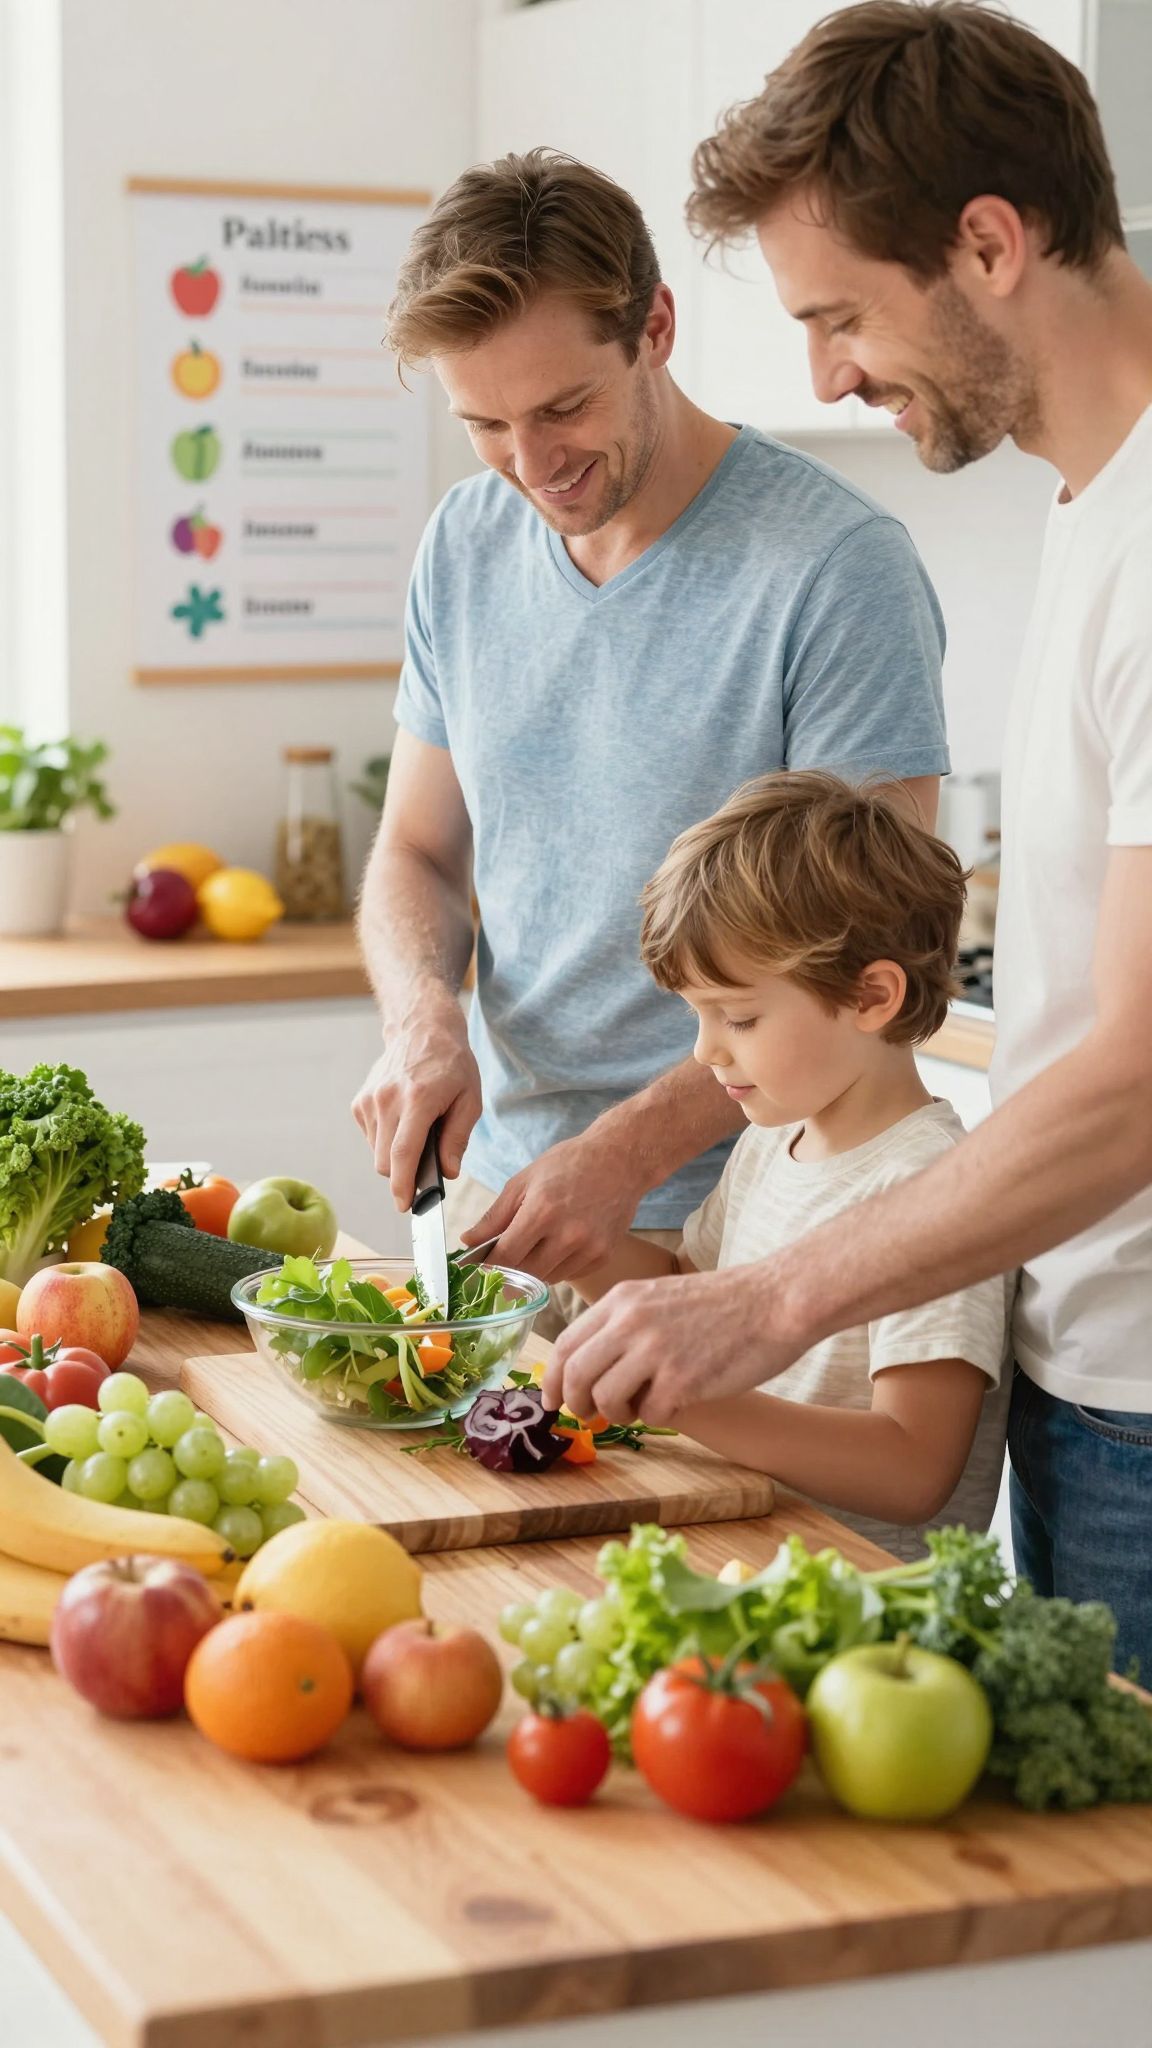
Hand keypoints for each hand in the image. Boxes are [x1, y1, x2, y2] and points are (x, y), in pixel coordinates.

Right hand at [351, 996, 481, 1209]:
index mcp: (418, 1099)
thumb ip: (457, 1139)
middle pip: (386, 1161)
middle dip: (404, 1174)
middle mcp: (387, 1100)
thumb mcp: (469, 1099)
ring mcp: (369, 1100)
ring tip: (417, 1132)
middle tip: (426, 1166)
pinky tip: (403, 1121)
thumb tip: (448, 1172)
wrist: (422, 1028)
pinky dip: (386, 1139)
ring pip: (377, 1152)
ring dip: (395, 1156)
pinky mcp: (360, 1101)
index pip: (403, 1154)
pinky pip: (371, 1137)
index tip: (404, 1206)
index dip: (403, 1186)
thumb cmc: (451, 1064)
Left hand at [460, 1125, 649, 1282]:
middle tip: (501, 1259)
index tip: (476, 1269)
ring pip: (546, 1279)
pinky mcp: (604, 1255)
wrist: (620, 1159)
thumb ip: (495, 1216)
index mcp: (542, 1211)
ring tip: (535, 1244)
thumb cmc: (568, 1164)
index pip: (505, 1257)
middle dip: (508, 1270)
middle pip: (524, 1275)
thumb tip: (467, 1242)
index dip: (486, 1267)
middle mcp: (568, 1234)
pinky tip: (558, 1244)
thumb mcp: (524, 1181)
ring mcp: (589, 1247)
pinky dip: (556, 1266)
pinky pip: (569, 1275)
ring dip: (532, 1270)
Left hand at [542, 1265, 802, 1425]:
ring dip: (619, 1413)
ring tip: (644, 1404)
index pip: (567, 1344)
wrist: (775, 1301)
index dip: (553, 1378)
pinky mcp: (681, 1380)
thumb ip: (624, 1325)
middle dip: (576, 1404)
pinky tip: (680, 1400)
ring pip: (605, 1399)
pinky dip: (660, 1416)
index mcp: (623, 1299)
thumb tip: (590, 1370)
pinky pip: (649, 1415)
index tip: (552, 1400)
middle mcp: (631, 1322)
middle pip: (576, 1375)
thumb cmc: (723, 1304)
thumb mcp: (660, 1297)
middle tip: (589, 1416)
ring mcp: (655, 1351)